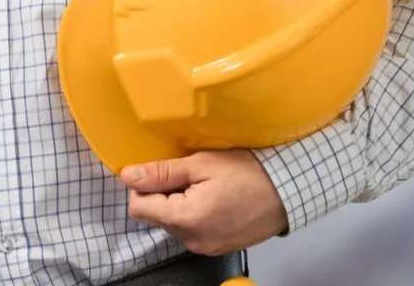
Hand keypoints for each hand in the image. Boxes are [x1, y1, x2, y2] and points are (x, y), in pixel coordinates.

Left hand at [121, 149, 287, 255]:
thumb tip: (127, 176)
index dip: (143, 185)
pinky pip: (189, 230)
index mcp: (186, 219)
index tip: (162, 169)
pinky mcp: (214, 248)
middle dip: (162, 193)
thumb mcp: (201, 164)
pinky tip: (210, 197)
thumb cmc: (246, 172)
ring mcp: (204, 248)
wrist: (286, 193)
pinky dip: (191, 213)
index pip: (138, 207)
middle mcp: (191, 240)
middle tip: (187, 173)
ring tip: (202, 184)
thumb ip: (162, 172)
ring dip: (177, 202)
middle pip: (154, 215)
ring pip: (171, 223)